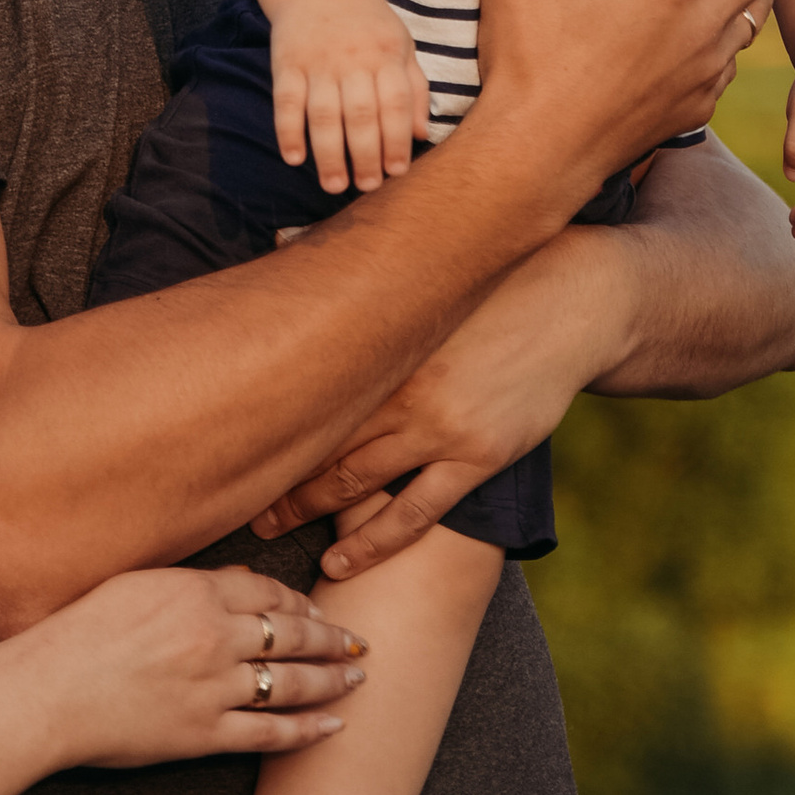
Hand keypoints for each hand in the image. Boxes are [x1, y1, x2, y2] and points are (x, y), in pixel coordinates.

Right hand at [25, 566, 361, 770]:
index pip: (268, 593)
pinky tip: (333, 727)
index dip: (300, 604)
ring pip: (292, 682)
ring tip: (356, 679)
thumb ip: (191, 583)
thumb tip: (237, 580)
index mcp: (196, 593)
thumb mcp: (135, 585)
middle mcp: (215, 637)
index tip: (319, 611)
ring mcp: (214, 688)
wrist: (47, 691)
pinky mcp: (205, 735)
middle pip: (293, 634)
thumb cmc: (78, 633)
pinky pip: (270, 733)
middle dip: (333, 638)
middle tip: (360, 642)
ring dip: (331, 680)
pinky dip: (307, 731)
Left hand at [251, 229, 625, 559]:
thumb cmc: (486, 281)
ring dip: (308, 509)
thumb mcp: (420, 268)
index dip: (259, 414)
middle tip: (227, 498)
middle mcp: (403, 388)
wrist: (573, 299)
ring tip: (267, 528)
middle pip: (319, 437)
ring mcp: (442, 428)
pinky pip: (417, 512)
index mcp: (381, 341)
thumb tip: (279, 236)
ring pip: (358, 482)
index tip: (221, 436)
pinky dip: (374, 540)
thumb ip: (347, 258)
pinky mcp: (478, 456)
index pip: (304, 385)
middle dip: (271, 472)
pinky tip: (340, 558)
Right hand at [270, 0, 433, 194]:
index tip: (397, 172)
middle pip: (360, 114)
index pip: (395, 104)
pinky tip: (294, 159)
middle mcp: (352, 58)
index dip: (397, 141)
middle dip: (365, 156)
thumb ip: (415, 88)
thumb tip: (421, 135)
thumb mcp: (402, 45)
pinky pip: (286, 101)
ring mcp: (317, 60)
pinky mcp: (286, 61)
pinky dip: (288, 131)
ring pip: (323, 113)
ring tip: (334, 186)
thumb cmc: (367, 22)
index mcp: (385, 54)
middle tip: (367, 188)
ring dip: (329, 154)